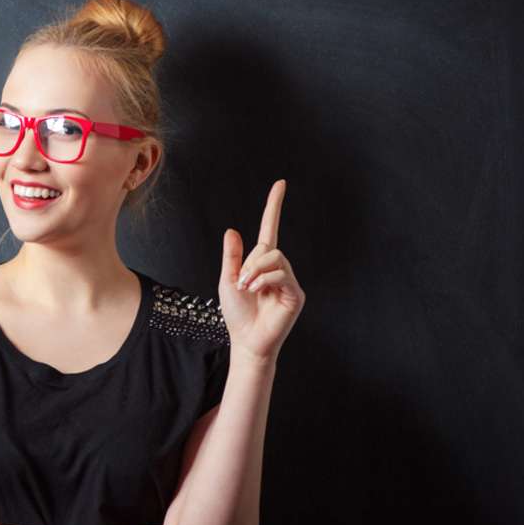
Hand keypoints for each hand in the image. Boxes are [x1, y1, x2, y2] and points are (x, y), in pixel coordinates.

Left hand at [220, 179, 305, 362]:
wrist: (246, 340)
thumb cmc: (237, 314)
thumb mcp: (228, 281)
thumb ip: (232, 257)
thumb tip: (232, 230)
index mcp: (261, 263)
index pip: (270, 229)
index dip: (273, 206)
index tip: (280, 184)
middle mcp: (279, 269)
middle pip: (268, 247)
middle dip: (250, 263)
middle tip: (241, 282)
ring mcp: (289, 281)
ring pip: (275, 258)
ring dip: (255, 272)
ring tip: (248, 289)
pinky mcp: (295, 294)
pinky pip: (282, 274)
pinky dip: (264, 280)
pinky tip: (257, 292)